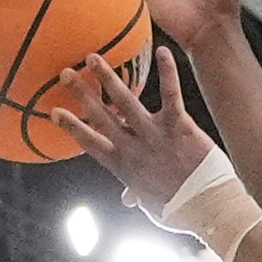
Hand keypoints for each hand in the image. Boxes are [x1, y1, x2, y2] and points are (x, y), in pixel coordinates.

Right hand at [54, 48, 216, 229]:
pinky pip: (171, 94)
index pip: (90, 143)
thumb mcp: (150, 205)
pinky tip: (162, 50)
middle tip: (66, 73)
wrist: (207, 207)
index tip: (54, 111)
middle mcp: (133, 148)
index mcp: (123, 167)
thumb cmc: (178, 210)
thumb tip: (127, 198)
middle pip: (101, 116)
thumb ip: (136, 194)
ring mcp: (155, 135)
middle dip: (81, 94)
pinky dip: (167, 71)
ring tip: (93, 58)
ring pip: (126, 101)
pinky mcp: (179, 126)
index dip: (72, 126)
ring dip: (108, 78)